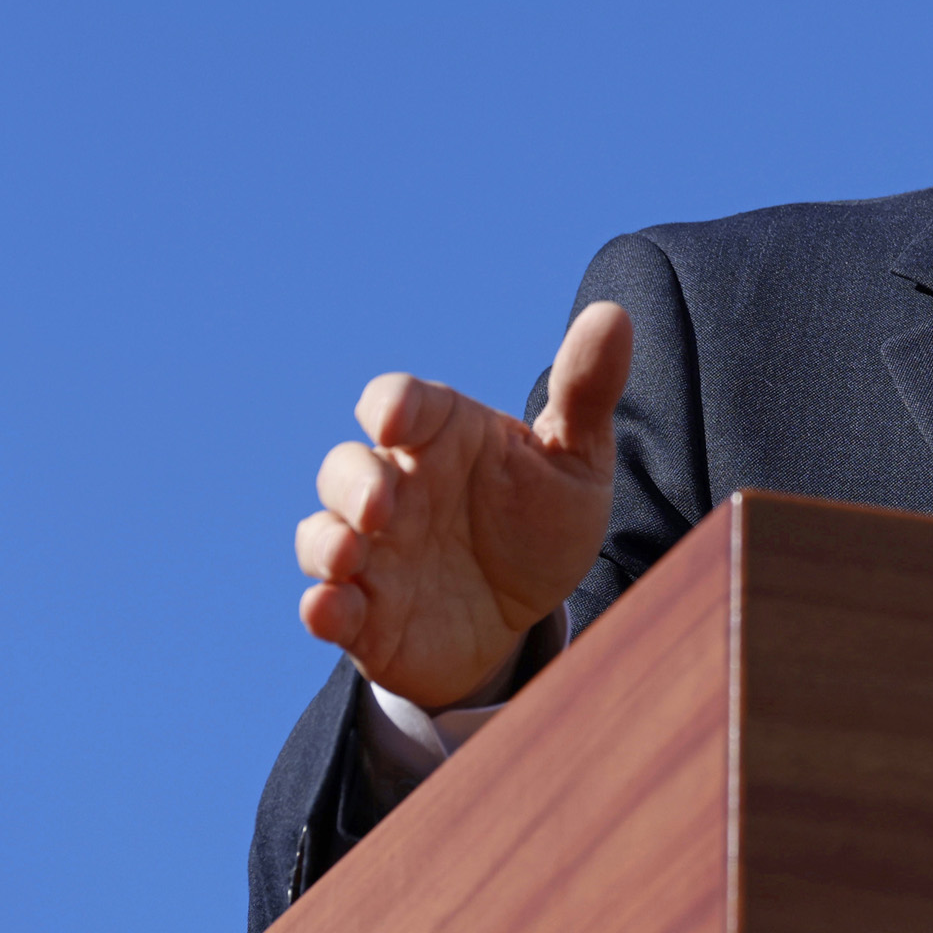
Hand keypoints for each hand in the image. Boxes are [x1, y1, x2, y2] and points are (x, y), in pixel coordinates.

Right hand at [296, 301, 631, 709]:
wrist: (533, 615)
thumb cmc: (543, 523)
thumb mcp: (576, 461)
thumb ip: (585, 393)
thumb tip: (612, 315)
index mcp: (442, 439)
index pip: (399, 403)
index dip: (389, 406)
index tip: (394, 421)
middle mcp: (396, 490)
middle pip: (345, 467)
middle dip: (353, 483)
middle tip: (382, 508)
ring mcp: (375, 554)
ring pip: (321, 535)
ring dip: (325, 544)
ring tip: (350, 555)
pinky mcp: (366, 617)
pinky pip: (325, 608)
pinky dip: (320, 608)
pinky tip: (329, 610)